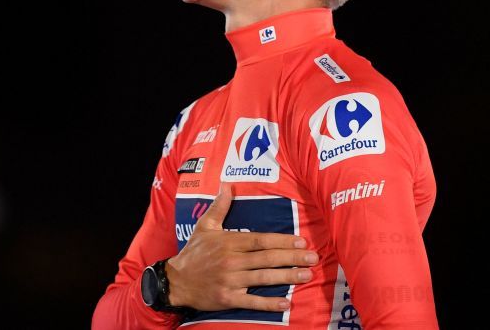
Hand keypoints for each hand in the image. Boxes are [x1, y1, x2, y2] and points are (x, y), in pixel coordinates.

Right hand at [165, 183, 318, 311]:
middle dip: (291, 257)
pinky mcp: (228, 298)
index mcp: (229, 242)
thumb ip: (219, 206)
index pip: (260, 240)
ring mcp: (230, 280)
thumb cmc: (194, 252)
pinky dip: (269, 303)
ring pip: (263, 278)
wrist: (177, 280)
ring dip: (286, 277)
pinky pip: (251, 301)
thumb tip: (226, 185)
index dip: (282, 241)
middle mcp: (232, 260)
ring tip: (306, 275)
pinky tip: (285, 302)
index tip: (301, 242)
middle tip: (313, 258)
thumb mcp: (205, 226)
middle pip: (267, 258)